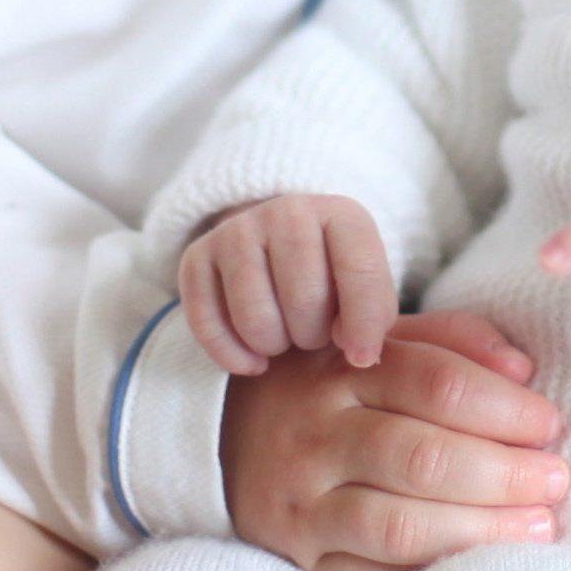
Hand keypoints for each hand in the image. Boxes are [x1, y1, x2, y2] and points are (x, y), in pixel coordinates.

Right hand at [179, 192, 396, 375]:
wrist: (274, 247)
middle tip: (312, 334)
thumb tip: (357, 353)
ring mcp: (236, 230)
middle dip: (313, 335)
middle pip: (304, 298)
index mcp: (339, 213)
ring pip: (255, 317)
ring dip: (273, 346)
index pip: (359, 269)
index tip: (361, 356)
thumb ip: (374, 315)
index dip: (364, 323)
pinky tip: (253, 359)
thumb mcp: (364, 285)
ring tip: (284, 337)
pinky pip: (208, 326)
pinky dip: (233, 356)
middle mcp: (286, 211)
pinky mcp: (196, 257)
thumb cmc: (330, 277)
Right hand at [219, 309, 569, 570]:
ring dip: (480, 530)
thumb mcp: (379, 342)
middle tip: (558, 480)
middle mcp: (315, 437)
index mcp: (341, 370)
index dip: (506, 406)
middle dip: (504, 473)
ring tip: (539, 527)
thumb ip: (452, 341)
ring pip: (399, 526)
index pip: (437, 383)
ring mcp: (302, 505)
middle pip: (423, 458)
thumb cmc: (331, 386)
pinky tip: (480, 567)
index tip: (551, 424)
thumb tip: (522, 368)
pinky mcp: (299, 562)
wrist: (219, 439)